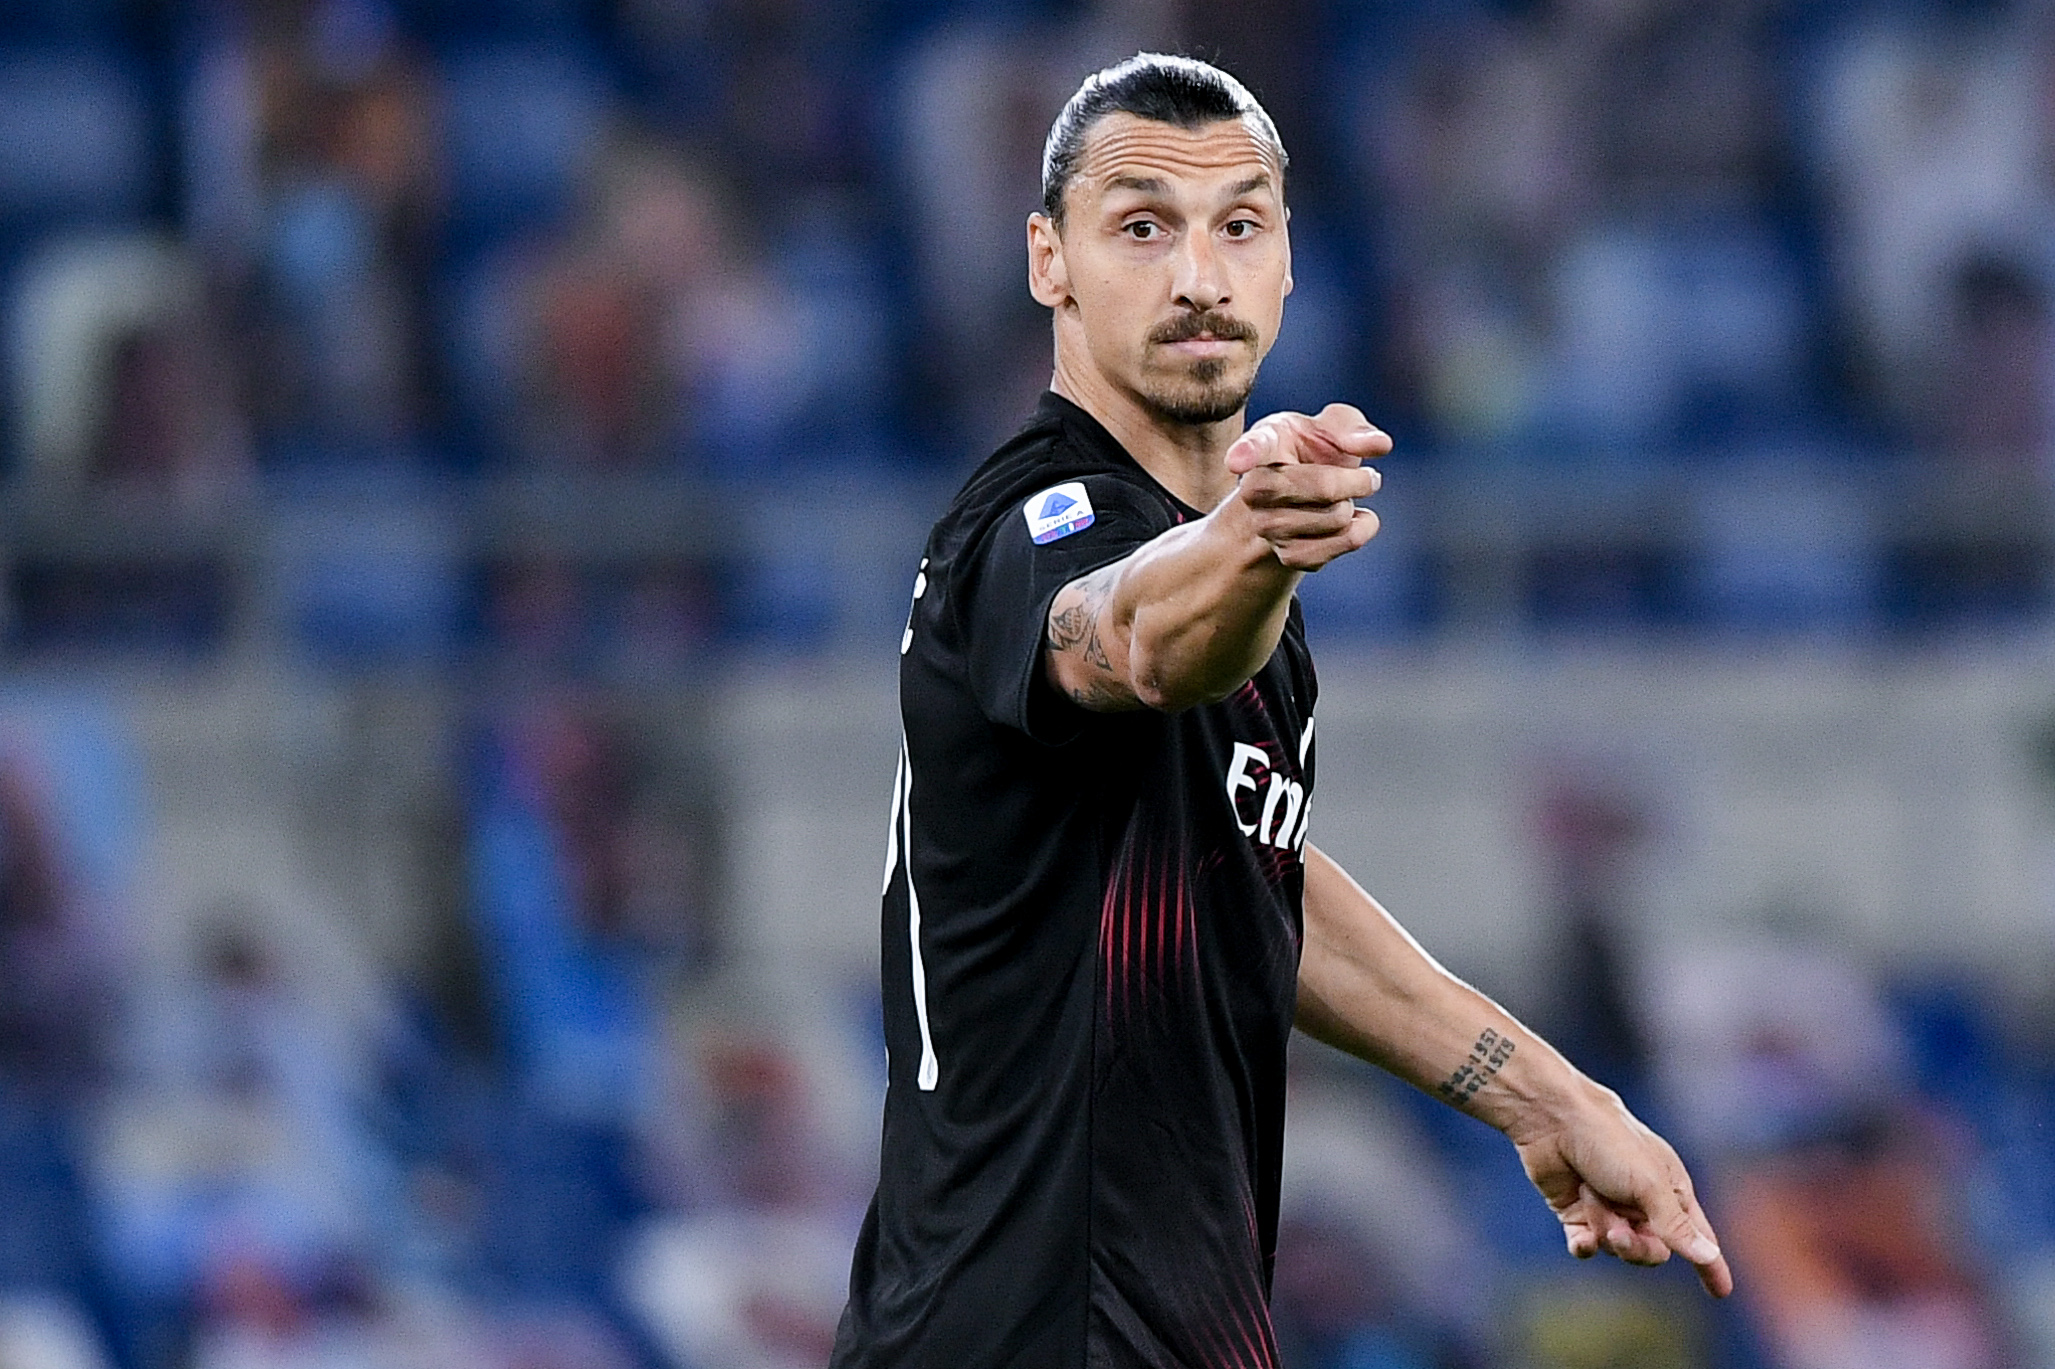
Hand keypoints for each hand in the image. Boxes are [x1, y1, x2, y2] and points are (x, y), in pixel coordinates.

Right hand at [1221, 404, 1387, 570]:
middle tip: (1364, 475)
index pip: (1252, 449)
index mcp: (1263, 444)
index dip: (1245, 454)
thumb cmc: (1313, 451)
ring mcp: (1268, 527)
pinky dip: (1361, 528)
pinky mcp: (1290, 557)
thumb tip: (1380, 445)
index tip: (1236, 461)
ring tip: (1341, 497)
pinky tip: (1349, 519)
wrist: (1298, 499)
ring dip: (1353, 504)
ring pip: (1338, 517)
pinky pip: (1346, 542)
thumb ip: (1353, 427)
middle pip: (1324, 487)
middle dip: (1356, 480)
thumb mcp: (1330, 425)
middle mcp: (1255, 489)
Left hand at [1509, 1086, 1733, 1297]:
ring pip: (1616, 1248)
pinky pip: (1586, 1246)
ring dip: (1603, 1227)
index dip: (1710, 1263)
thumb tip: (1709, 1256)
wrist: (1552, 1118)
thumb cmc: (1608, 1140)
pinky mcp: (1575, 1211)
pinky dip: (1584, 1246)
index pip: (1696, 1234)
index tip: (1722, 1292)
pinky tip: (1582, 1241)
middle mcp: (1641, 1201)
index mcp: (1669, 1188)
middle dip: (1636, 1247)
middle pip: (1653, 1251)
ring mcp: (1608, 1208)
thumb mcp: (1648, 1183)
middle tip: (1618, 1233)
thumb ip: (1676, 1224)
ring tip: (1590, 1196)